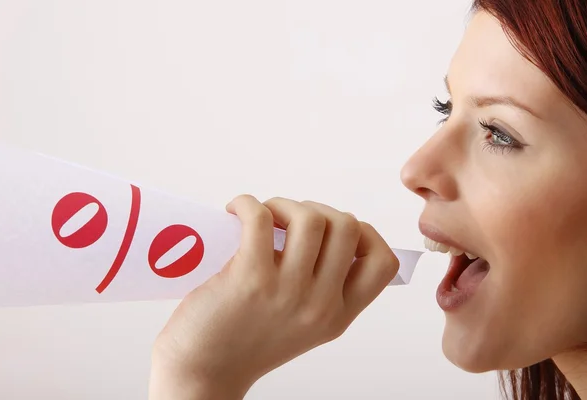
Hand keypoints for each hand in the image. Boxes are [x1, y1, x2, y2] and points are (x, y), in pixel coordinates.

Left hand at [148, 195, 398, 398]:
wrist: (203, 371)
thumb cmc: (245, 341)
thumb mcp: (304, 324)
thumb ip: (323, 288)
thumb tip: (323, 228)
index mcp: (337, 315)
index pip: (383, 263)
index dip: (366, 234)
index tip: (334, 230)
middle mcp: (320, 305)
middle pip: (347, 226)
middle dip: (318, 209)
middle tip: (289, 221)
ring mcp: (287, 291)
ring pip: (310, 217)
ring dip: (284, 204)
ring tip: (265, 217)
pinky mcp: (249, 278)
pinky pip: (260, 218)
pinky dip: (248, 204)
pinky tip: (237, 211)